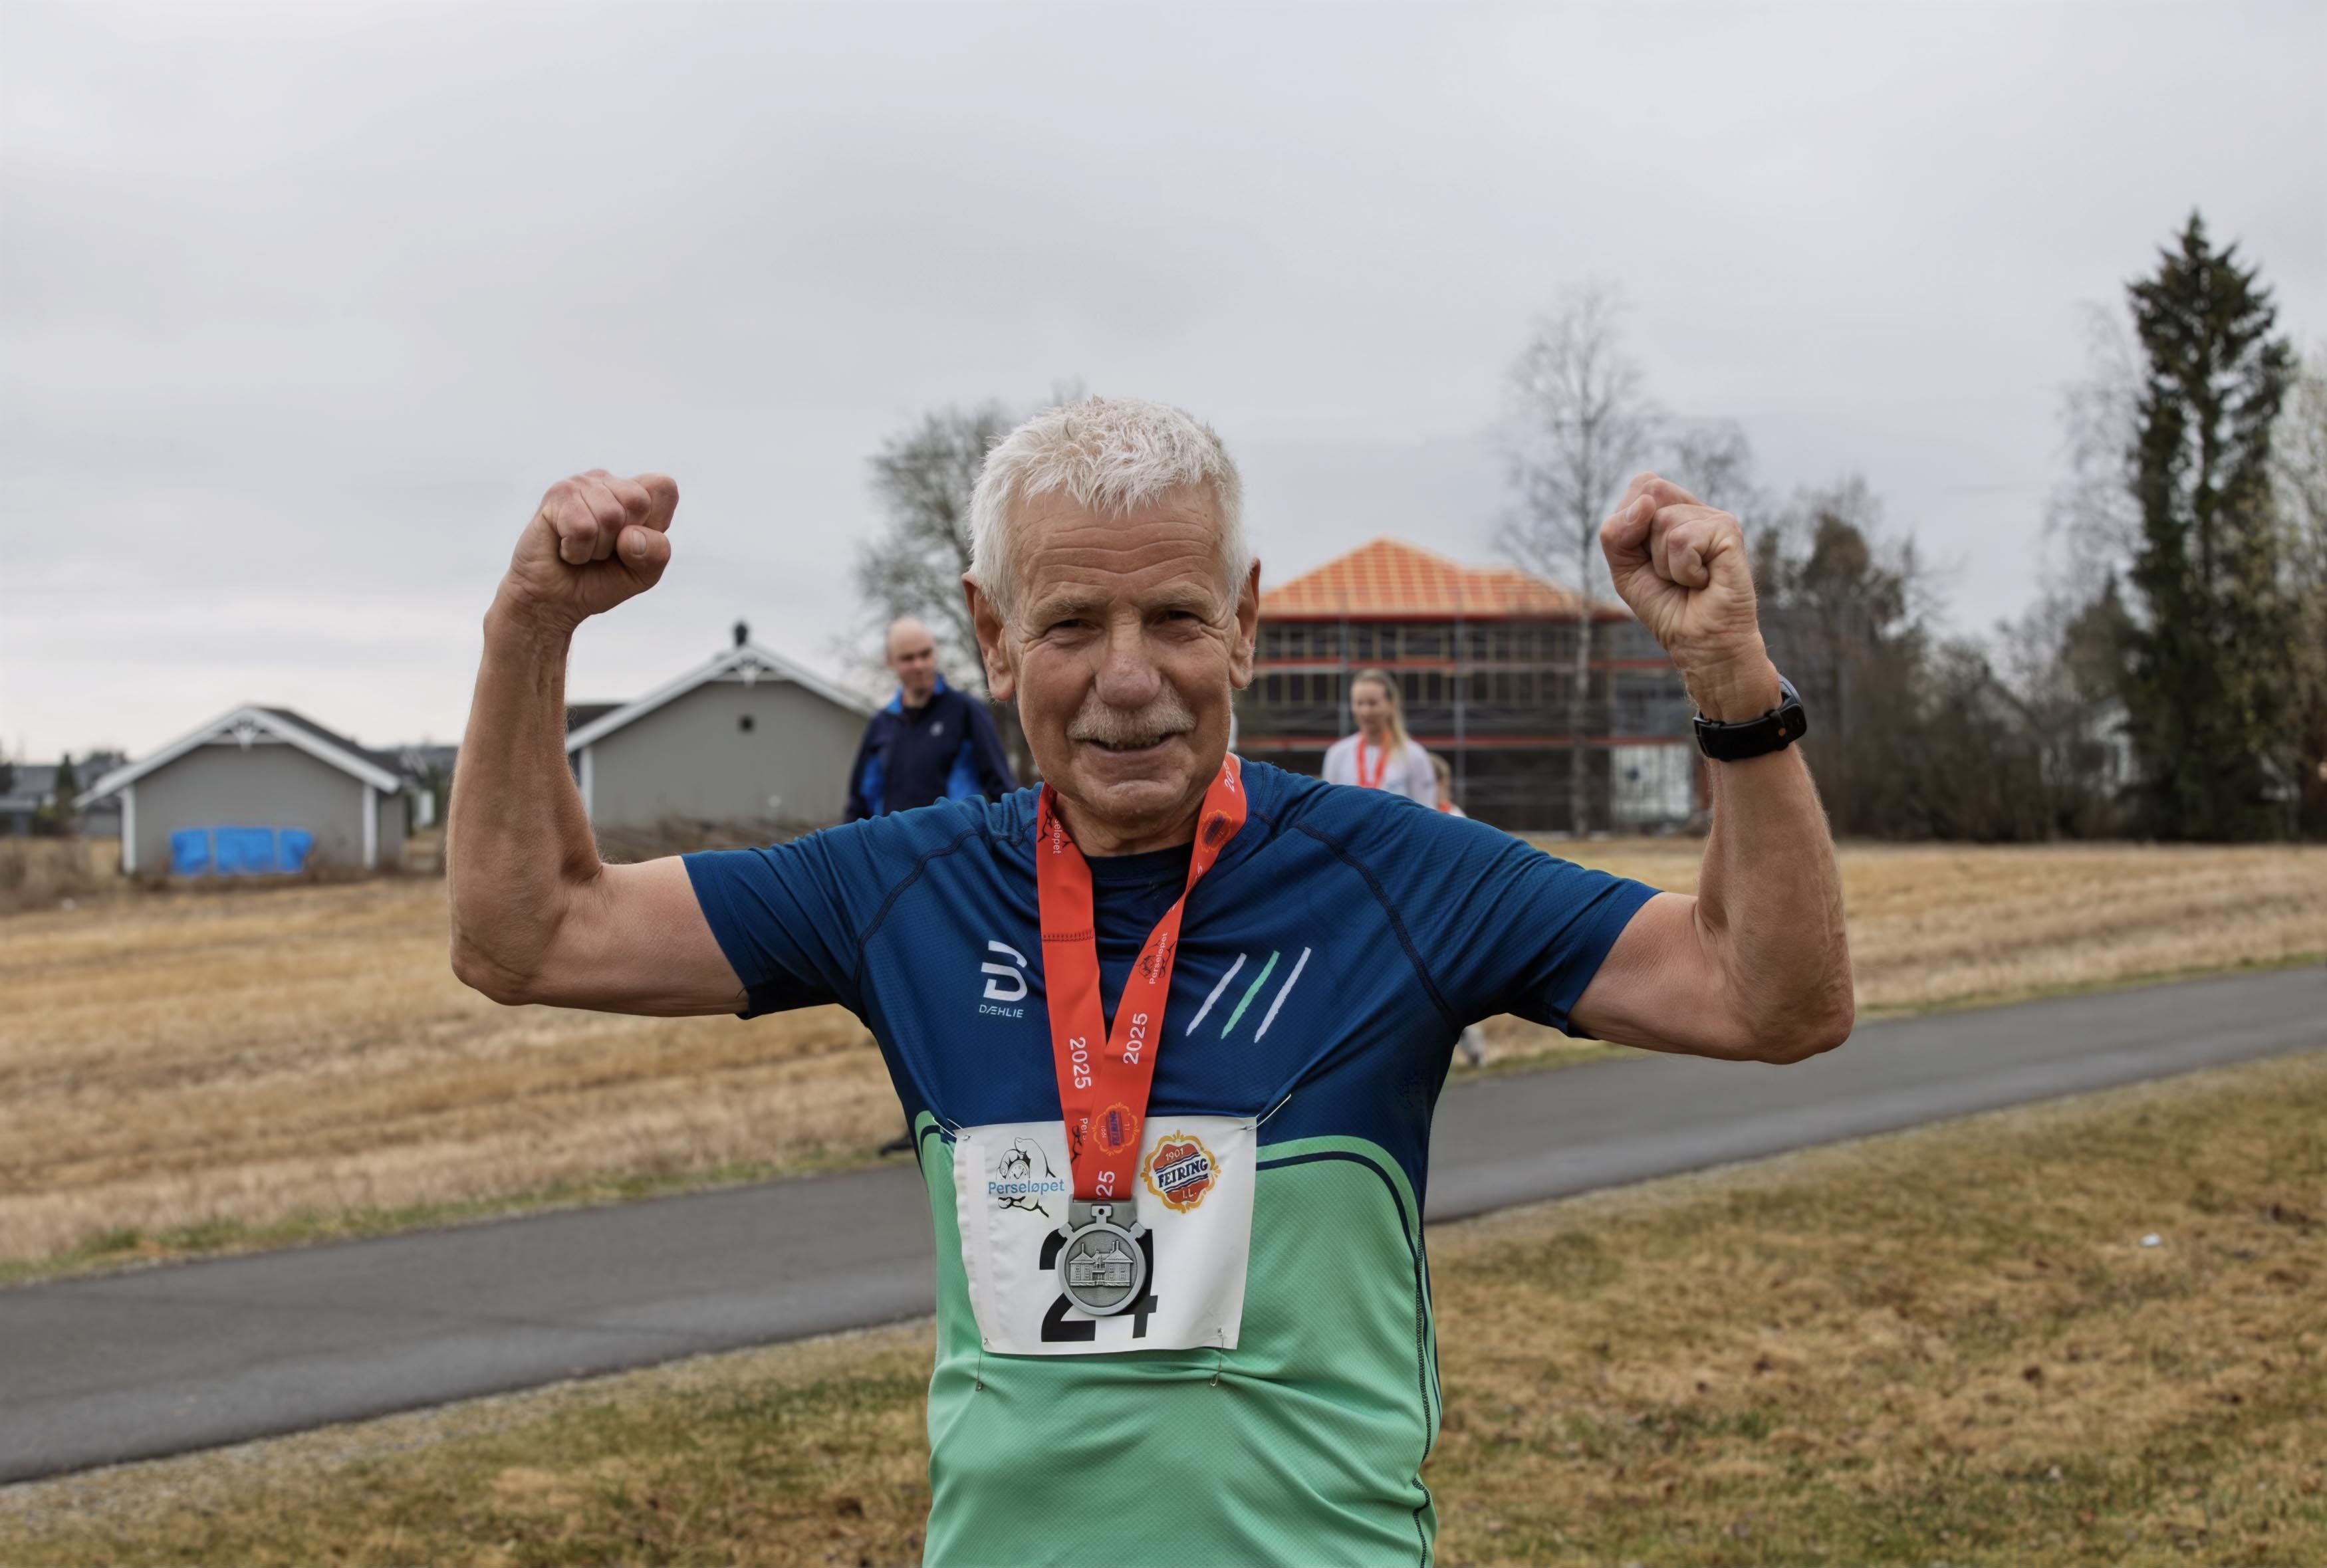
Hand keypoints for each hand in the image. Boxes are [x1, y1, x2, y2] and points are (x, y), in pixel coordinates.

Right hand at [495, 470, 677, 631]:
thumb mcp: (643, 574)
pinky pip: (583, 528)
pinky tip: (565, 549)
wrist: (554, 600)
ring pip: (610, 516)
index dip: (654, 522)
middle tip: (602, 550)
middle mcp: (608, 482)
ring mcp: (581, 484)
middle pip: (638, 501)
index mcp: (636, 492)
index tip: (630, 543)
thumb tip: (631, 535)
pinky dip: (576, 551)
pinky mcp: (556, 495)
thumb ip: (656, 553)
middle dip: (622, 540)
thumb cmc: (599, 580)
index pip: (664, 487)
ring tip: (583, 550)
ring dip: (596, 548)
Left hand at [1599, 473, 1778, 720]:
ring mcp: (1715, 518)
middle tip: (1668, 570)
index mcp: (1673, 510)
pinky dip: (1684, 570)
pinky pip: (1684, 540)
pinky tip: (1703, 581)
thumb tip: (1646, 502)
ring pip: (1663, 521)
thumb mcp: (1624, 568)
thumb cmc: (1667, 606)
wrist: (1699, 642)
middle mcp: (1696, 509)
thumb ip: (1616, 532)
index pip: (1641, 486)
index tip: (1648, 559)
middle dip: (1644, 541)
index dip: (1631, 524)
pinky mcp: (1730, 532)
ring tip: (1688, 580)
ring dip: (1665, 563)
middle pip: (1650, 494)